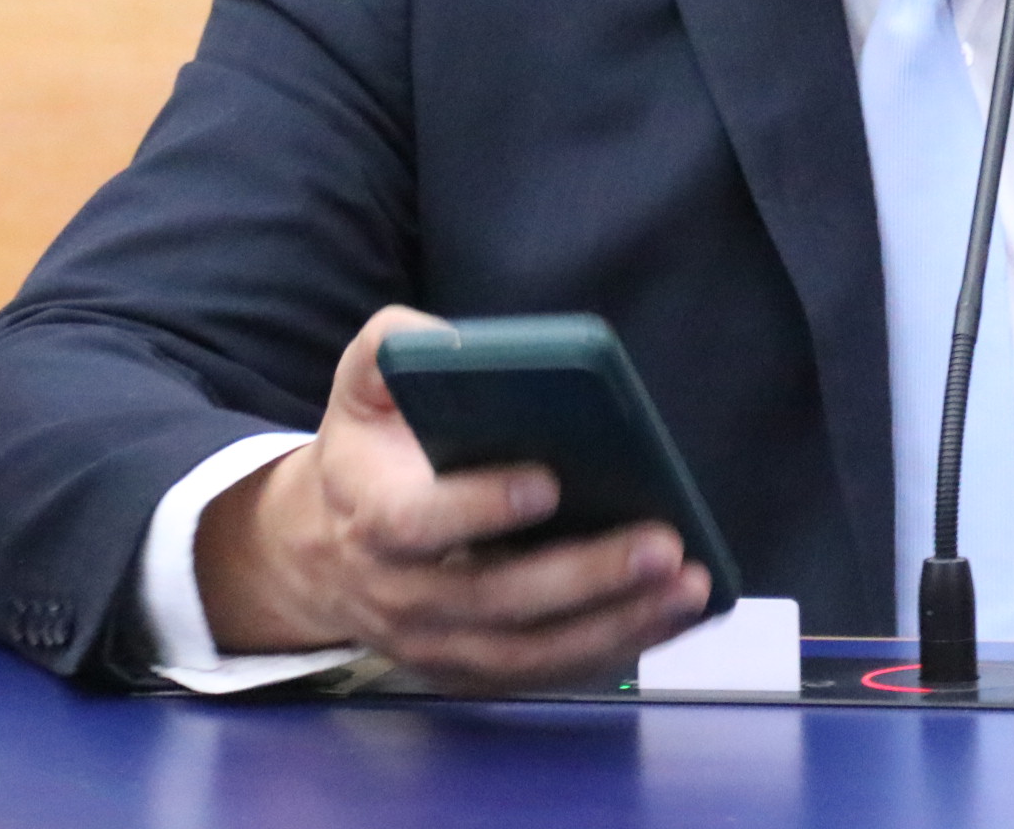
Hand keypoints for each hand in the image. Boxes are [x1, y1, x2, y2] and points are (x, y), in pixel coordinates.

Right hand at [194, 305, 712, 690]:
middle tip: (663, 543)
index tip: (549, 482)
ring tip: (687, 586)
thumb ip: (392, 349)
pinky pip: (548, 671)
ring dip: (616, 624)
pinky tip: (672, 613)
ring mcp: (439, 643)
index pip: (416, 524)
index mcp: (372, 516)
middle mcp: (402, 594)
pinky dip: (616, 647)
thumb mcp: (361, 388)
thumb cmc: (370, 455)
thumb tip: (456, 343)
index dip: (478, 507)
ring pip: (531, 650)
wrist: (326, 551)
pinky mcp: (475, 669)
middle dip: (585, 575)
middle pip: (495, 598)